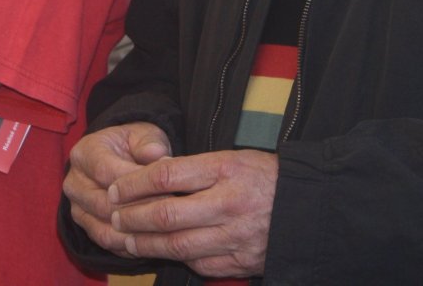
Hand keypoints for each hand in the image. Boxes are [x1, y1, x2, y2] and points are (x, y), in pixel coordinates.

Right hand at [64, 122, 171, 255]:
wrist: (120, 157)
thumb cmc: (135, 145)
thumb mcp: (144, 135)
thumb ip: (149, 144)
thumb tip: (158, 156)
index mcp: (84, 152)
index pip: (104, 171)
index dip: (134, 183)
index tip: (165, 189)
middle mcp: (74, 181)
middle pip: (103, 204)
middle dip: (137, 210)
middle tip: (168, 214)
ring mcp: (76, 206)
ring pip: (103, 228)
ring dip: (133, 232)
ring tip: (162, 232)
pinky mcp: (84, 226)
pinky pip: (105, 241)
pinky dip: (128, 245)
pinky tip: (151, 241)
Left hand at [109, 149, 277, 278]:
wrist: (310, 208)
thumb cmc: (266, 177)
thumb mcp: (233, 158)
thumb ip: (195, 169)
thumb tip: (151, 177)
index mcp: (226, 169)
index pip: (166, 175)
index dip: (134, 183)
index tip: (116, 188)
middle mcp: (229, 204)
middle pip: (166, 214)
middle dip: (132, 217)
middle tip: (113, 216)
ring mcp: (235, 237)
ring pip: (177, 245)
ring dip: (145, 244)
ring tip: (126, 238)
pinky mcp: (241, 262)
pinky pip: (199, 264)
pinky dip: (176, 258)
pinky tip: (162, 252)